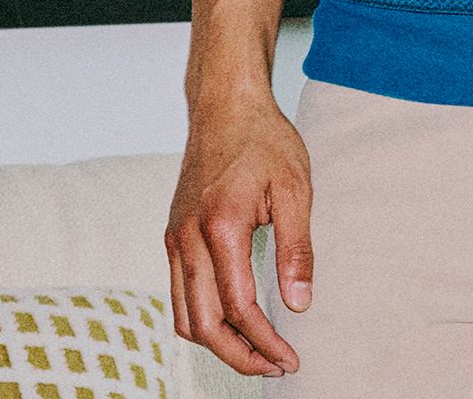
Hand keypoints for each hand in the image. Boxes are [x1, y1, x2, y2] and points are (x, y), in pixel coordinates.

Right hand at [165, 88, 313, 376]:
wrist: (225, 105)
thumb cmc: (264, 139)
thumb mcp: (296, 187)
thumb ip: (297, 248)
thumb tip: (300, 304)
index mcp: (220, 226)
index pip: (238, 307)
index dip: (264, 342)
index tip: (290, 359)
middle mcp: (187, 238)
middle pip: (203, 325)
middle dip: (239, 356)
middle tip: (275, 366)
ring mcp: (174, 237)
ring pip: (183, 316)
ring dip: (217, 344)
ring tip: (256, 352)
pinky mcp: (172, 235)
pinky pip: (179, 294)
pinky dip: (202, 319)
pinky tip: (232, 322)